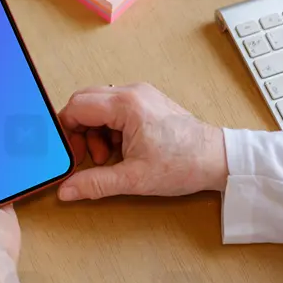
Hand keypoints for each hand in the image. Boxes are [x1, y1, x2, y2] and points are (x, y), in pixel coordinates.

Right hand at [57, 83, 226, 200]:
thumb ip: (94, 183)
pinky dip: (109, 129)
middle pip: (84, 103)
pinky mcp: (147, 103)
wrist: (217, 159)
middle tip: (87, 157)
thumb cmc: (183, 164)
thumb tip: (67, 190)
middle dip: (79, 132)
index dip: (66, 132)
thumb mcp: (133, 179)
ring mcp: (140, 96)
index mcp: (126, 105)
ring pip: (98, 106)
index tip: (71, 154)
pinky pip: (114, 110)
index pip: (76, 107)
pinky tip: (121, 150)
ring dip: (94, 132)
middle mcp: (132, 93)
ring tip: (109, 157)